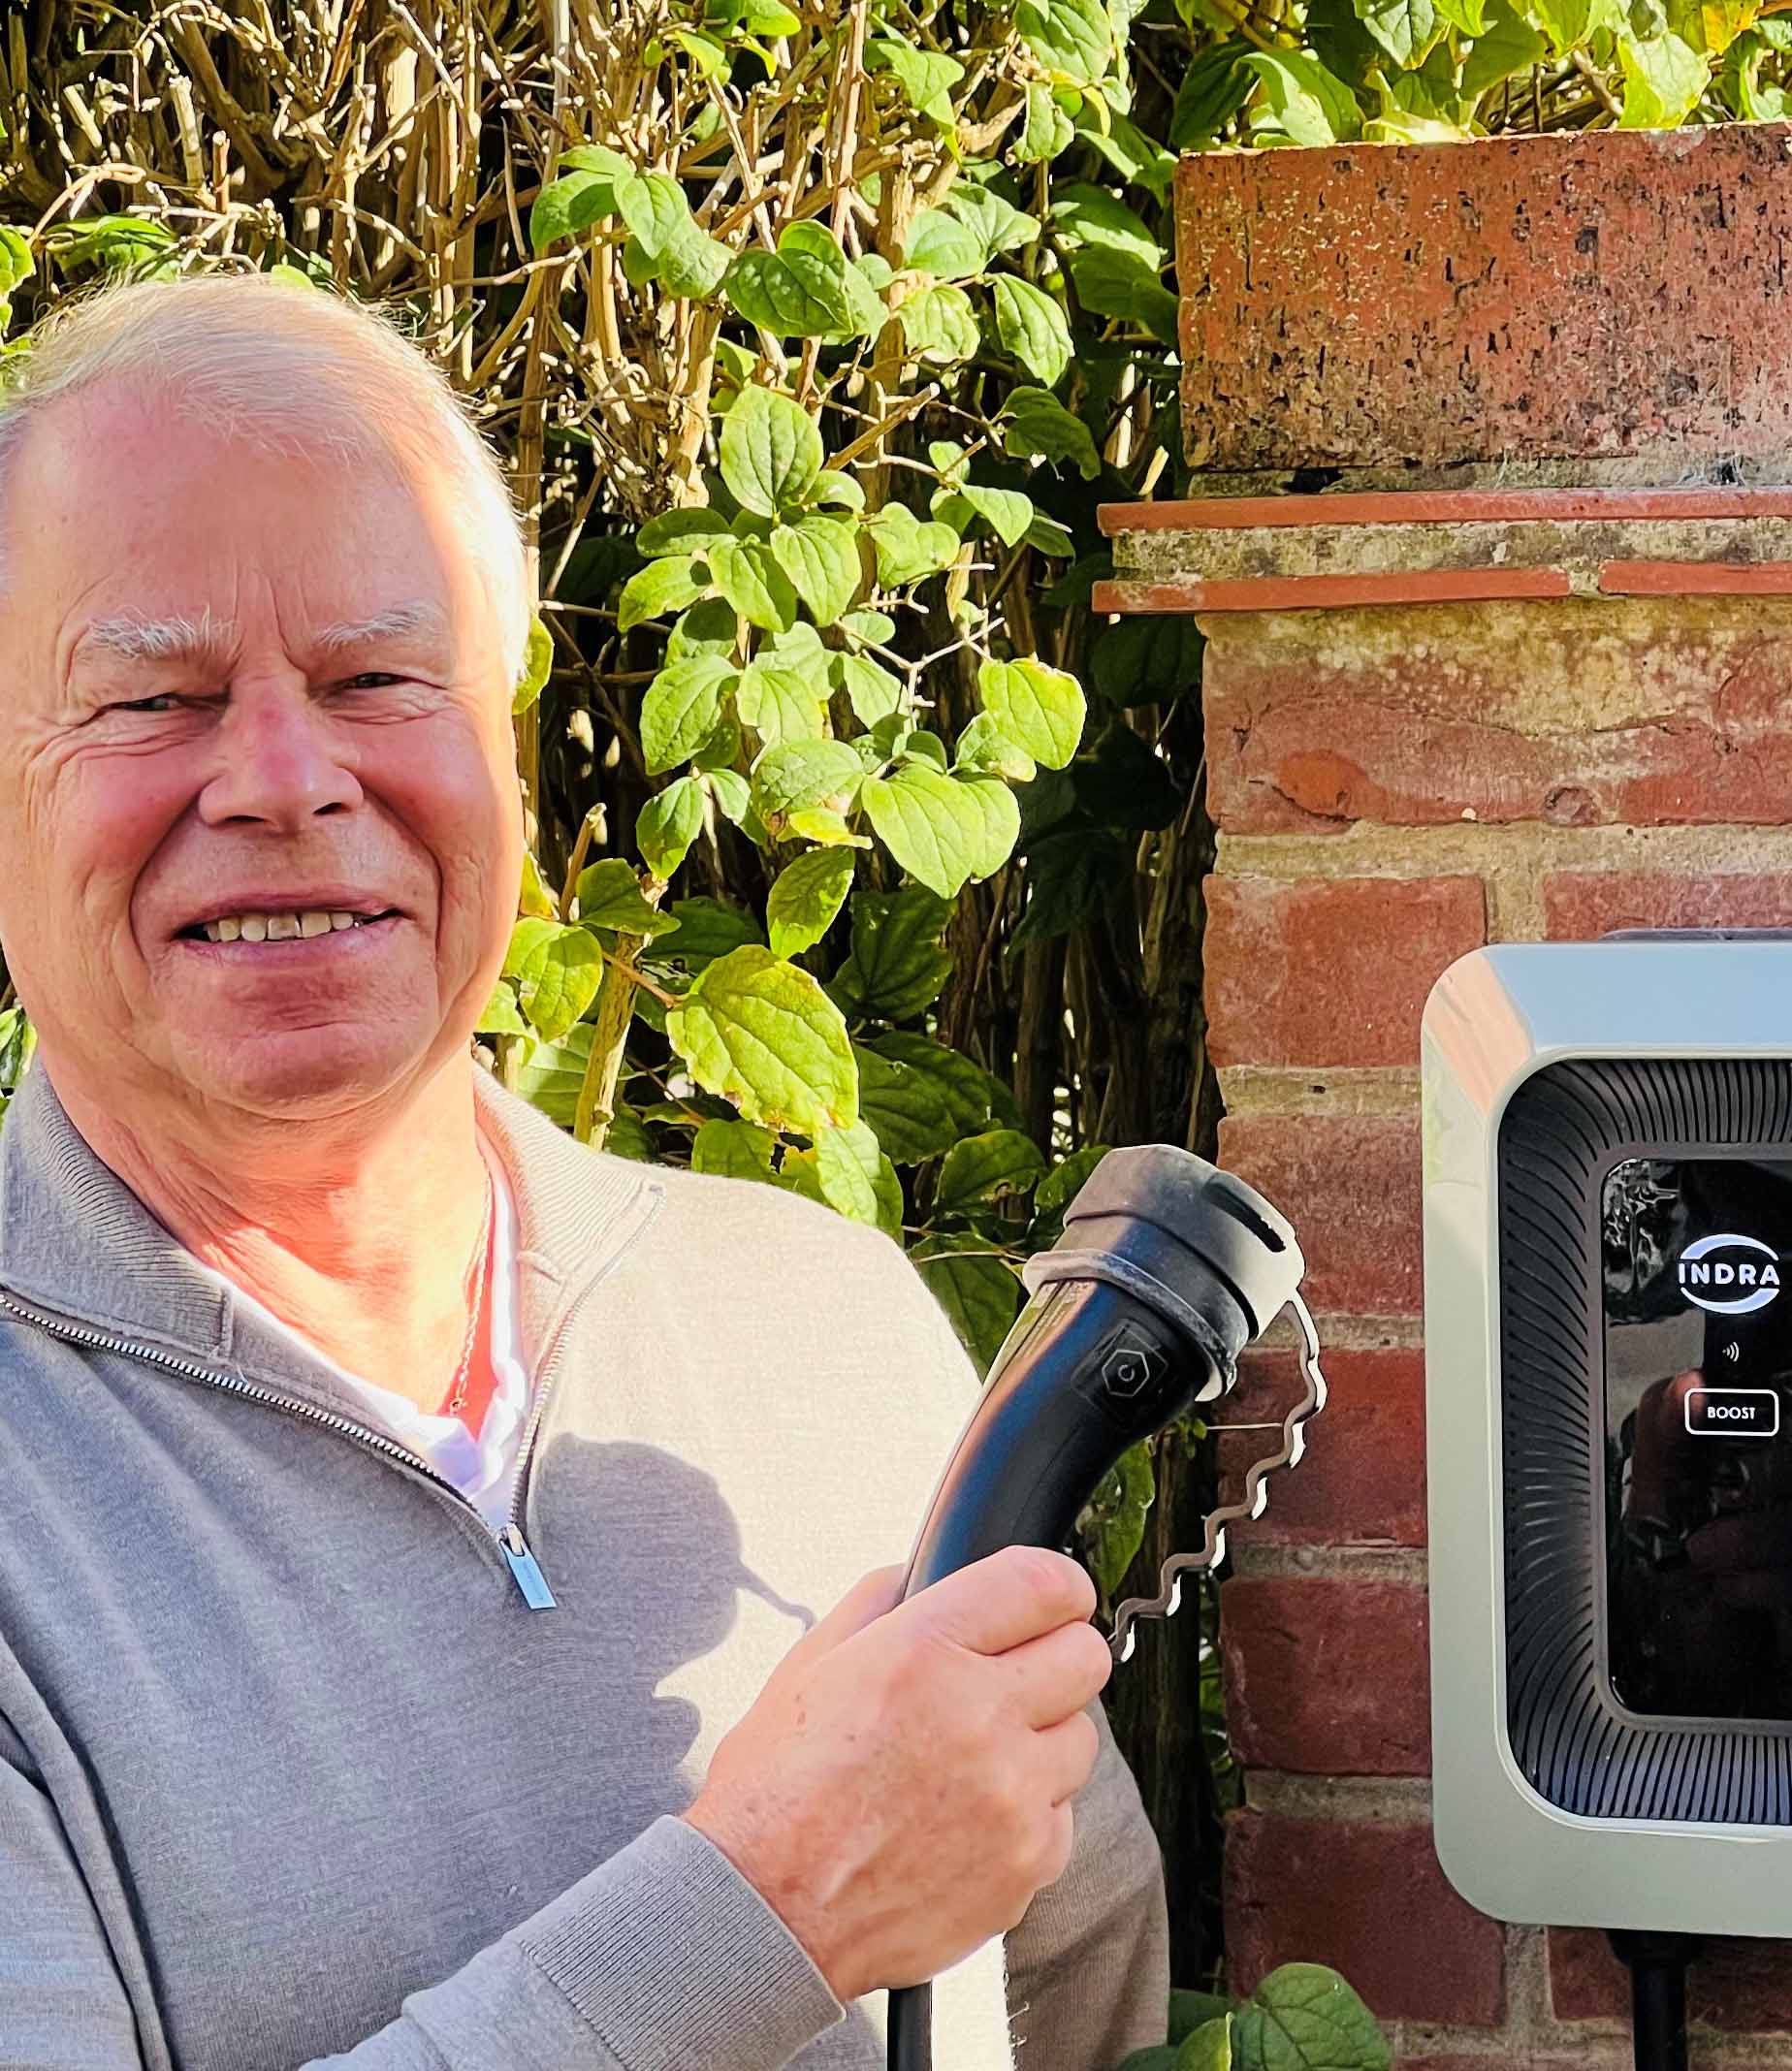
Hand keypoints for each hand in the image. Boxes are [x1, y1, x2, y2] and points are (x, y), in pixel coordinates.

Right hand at [682, 1545, 1111, 2001]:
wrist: (766, 1916)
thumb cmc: (776, 1792)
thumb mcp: (809, 1664)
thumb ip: (879, 1601)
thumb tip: (924, 1576)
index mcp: (924, 1652)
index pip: (1045, 1584)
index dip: (1058, 1585)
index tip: (1055, 1599)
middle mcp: (979, 1717)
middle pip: (1085, 1656)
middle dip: (1055, 1656)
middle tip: (1015, 1677)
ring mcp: (1012, 1798)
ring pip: (1081, 1738)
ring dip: (1041, 1740)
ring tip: (976, 1761)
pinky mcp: (1027, 1866)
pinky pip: (1062, 1816)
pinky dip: (1028, 1815)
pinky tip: (967, 1821)